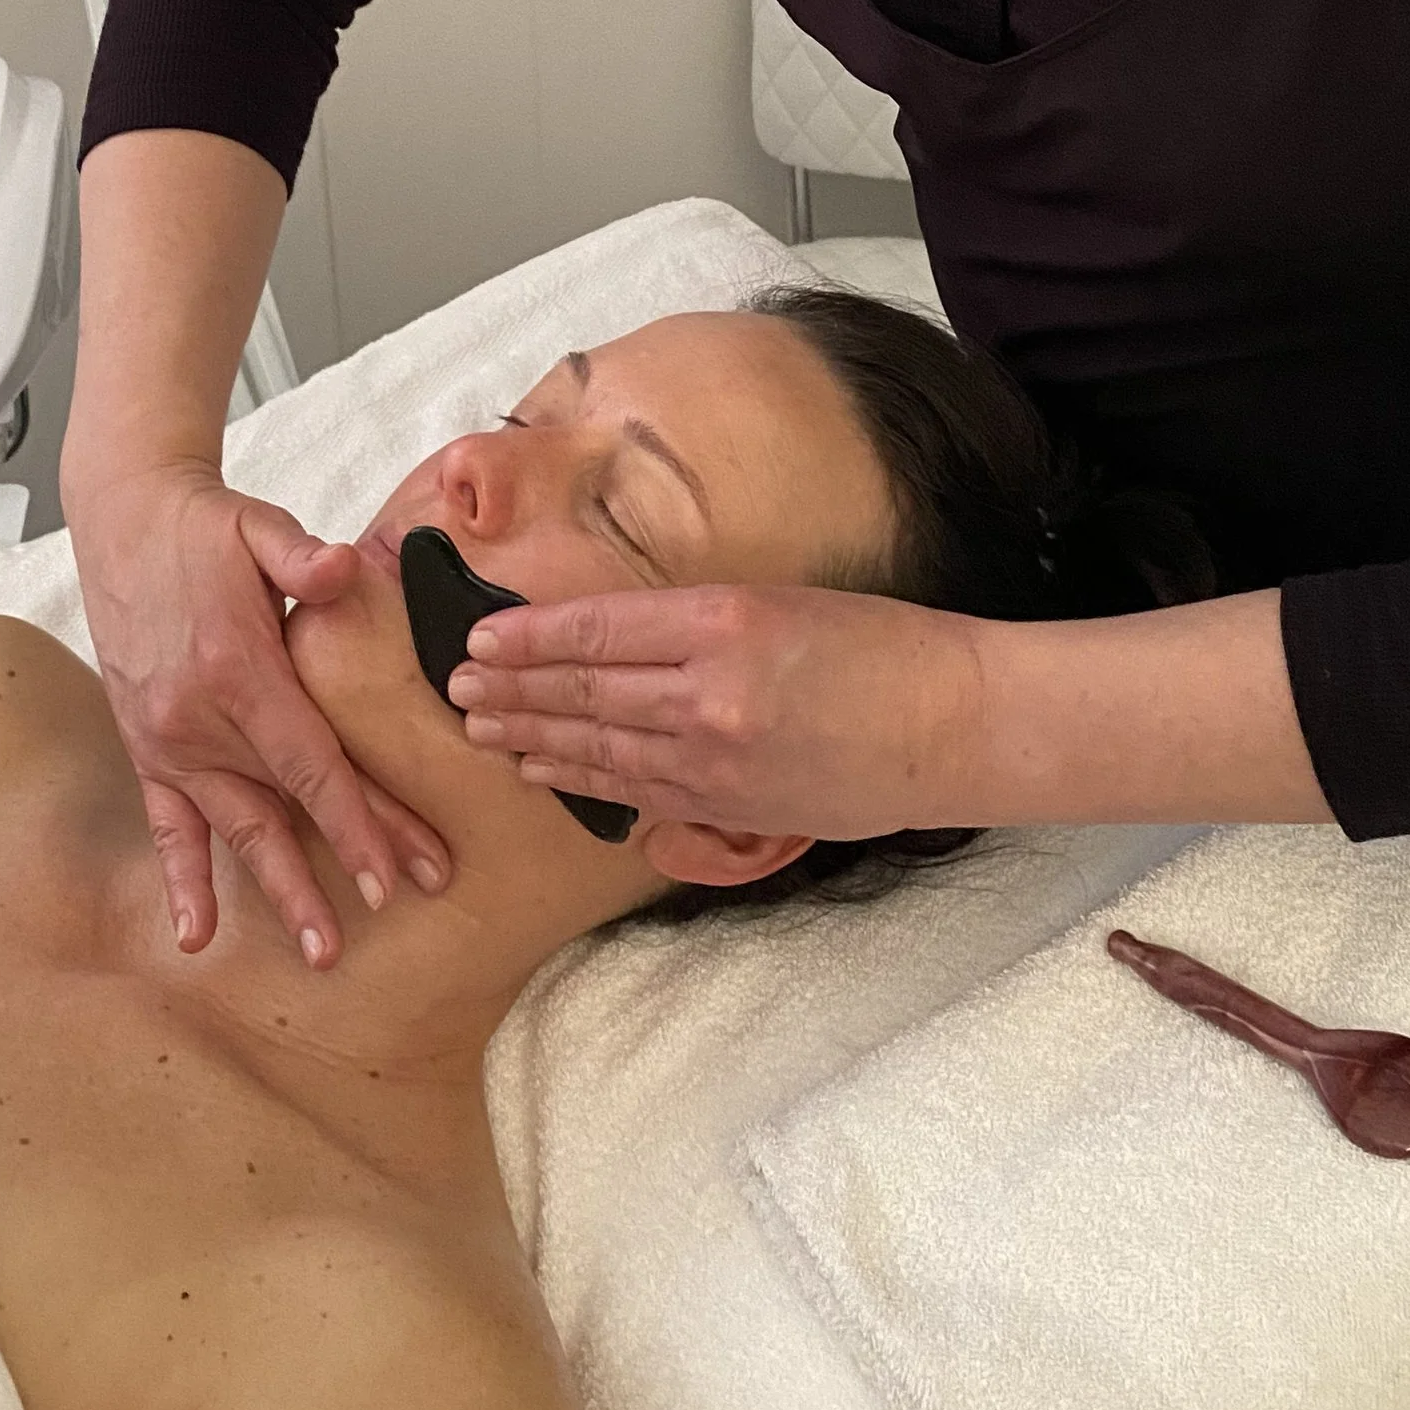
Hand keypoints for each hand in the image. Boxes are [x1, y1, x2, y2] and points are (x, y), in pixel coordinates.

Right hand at [69, 460, 450, 966]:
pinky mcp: (146, 748)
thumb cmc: (205, 526)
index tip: (398, 873)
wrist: (124, 521)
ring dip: (279, 891)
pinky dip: (183, 879)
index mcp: (239, 672)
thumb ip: (303, 555)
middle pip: (288, 807)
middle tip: (387, 912)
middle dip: (342, 864)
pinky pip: (167, 825)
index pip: (312, 765)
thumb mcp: (258, 525)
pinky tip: (196, 935)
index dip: (359, 823)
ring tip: (320, 952)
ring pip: (236, 830)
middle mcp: (200, 721)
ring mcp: (168, 741)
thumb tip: (347, 566)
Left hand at [445, 581, 994, 840]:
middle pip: (585, 691)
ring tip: (481, 729)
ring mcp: (719, 759)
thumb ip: (696, 626)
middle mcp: (710, 692)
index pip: (598, 628)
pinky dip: (585, 782)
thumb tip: (617, 644)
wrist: (953, 724)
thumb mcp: (781, 603)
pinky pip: (639, 793)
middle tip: (456, 685)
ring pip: (600, 747)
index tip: (480, 634)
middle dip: (513, 690)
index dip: (530, 636)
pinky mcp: (734, 807)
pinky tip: (548, 774)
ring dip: (533, 739)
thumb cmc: (880, 645)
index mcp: (724, 620)